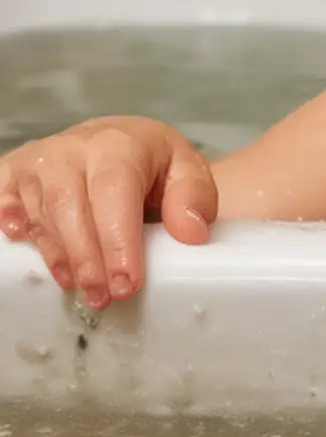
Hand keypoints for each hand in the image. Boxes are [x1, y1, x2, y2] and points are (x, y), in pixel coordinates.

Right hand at [0, 117, 216, 308]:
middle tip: (105, 297)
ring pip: (40, 213)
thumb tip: (191, 233)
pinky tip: (19, 239)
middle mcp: (73, 149)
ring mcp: (39, 161)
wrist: (116, 139)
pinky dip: (8, 220)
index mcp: (118, 145)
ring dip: (58, 256)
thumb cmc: (153, 162)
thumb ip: (194, 197)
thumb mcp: (186, 169)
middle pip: (70, 208)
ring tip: (80, 287)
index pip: (114, 194)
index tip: (128, 283)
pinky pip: (1, 198)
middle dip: (88, 260)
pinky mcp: (12, 173)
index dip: (118, 242)